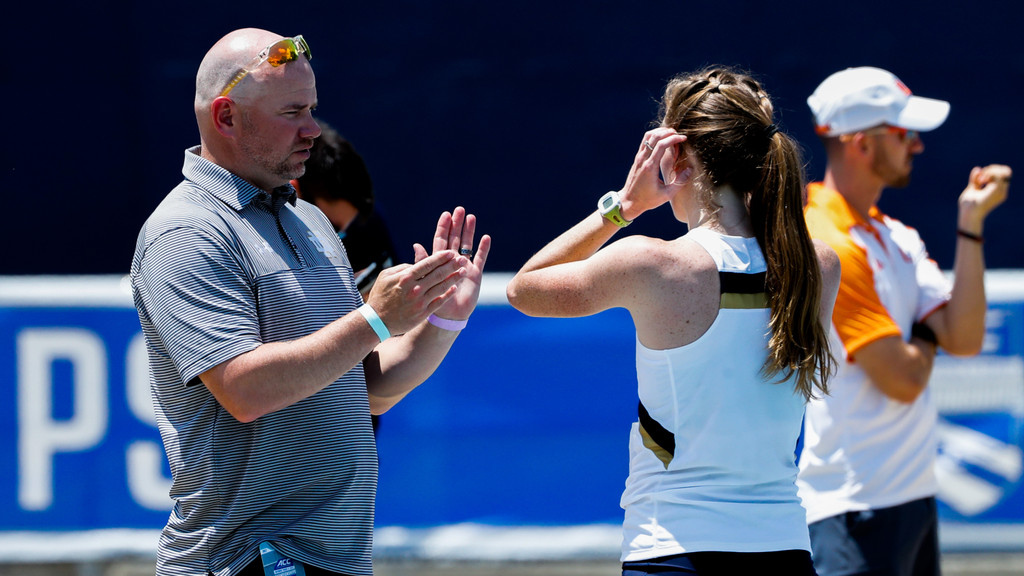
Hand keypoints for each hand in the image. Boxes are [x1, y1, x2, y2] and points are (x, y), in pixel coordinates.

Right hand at [363, 251, 464, 335]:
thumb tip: (417, 263)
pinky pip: (439, 302)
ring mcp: (420, 302)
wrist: (377, 321)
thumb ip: (402, 268)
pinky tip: (454, 288)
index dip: (441, 258)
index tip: (452, 252)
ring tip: (464, 271)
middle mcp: (414, 289)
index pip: (427, 264)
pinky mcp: (422, 313)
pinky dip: (447, 294)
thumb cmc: (380, 295)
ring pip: (441, 288)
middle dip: (452, 266)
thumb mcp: (386, 276)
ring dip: (454, 278)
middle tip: (463, 259)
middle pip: (438, 275)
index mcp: (405, 277)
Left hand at [413, 206, 491, 320]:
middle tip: (460, 209)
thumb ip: (423, 262)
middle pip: (455, 238)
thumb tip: (416, 244)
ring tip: (471, 217)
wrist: (448, 316)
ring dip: (469, 231)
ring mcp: (464, 266)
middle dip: (457, 224)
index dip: (443, 227)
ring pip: (467, 245)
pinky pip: (479, 258)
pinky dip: (482, 248)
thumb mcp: (426, 280)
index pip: (441, 240)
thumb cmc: (433, 300)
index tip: (446, 214)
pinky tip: (485, 237)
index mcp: (439, 262)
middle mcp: (452, 261)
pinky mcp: (475, 274)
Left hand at [618, 127, 688, 220]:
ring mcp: (639, 158)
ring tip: (671, 134)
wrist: (629, 201)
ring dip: (660, 132)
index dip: (674, 138)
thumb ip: (679, 182)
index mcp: (650, 167)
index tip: (684, 138)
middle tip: (679, 135)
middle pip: (655, 136)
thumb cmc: (648, 200)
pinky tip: (662, 139)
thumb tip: (690, 169)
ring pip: (648, 136)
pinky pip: (645, 141)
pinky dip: (654, 136)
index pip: (662, 145)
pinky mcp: (637, 158)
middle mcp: (643, 159)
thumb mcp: (666, 195)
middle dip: (668, 132)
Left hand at [959, 164, 1010, 230]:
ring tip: (980, 180)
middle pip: (1005, 171)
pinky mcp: (998, 191)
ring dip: (990, 171)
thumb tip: (977, 168)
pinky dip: (989, 174)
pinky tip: (981, 181)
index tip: (980, 177)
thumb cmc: (968, 205)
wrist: (969, 213)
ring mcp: (1001, 191)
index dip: (992, 171)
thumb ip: (975, 180)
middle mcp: (1002, 191)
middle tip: (980, 177)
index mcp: (997, 191)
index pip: (1002, 174)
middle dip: (992, 169)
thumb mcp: (972, 189)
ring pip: (1003, 172)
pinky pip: (1000, 175)